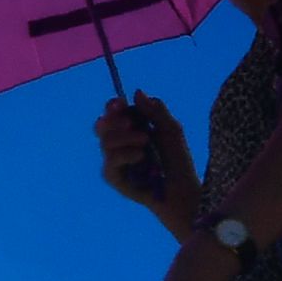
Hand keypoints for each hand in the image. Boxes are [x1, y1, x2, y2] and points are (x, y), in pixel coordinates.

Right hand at [94, 93, 197, 232]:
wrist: (181, 188)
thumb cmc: (177, 159)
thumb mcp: (170, 129)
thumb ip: (155, 110)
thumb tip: (136, 92)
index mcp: (130, 128)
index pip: (112, 112)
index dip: (113, 106)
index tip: (120, 103)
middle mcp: (118, 142)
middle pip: (101, 125)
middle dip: (114, 121)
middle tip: (131, 122)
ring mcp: (113, 160)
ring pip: (105, 141)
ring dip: (125, 138)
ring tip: (145, 141)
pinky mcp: (112, 176)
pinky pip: (110, 161)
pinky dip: (125, 154)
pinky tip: (140, 156)